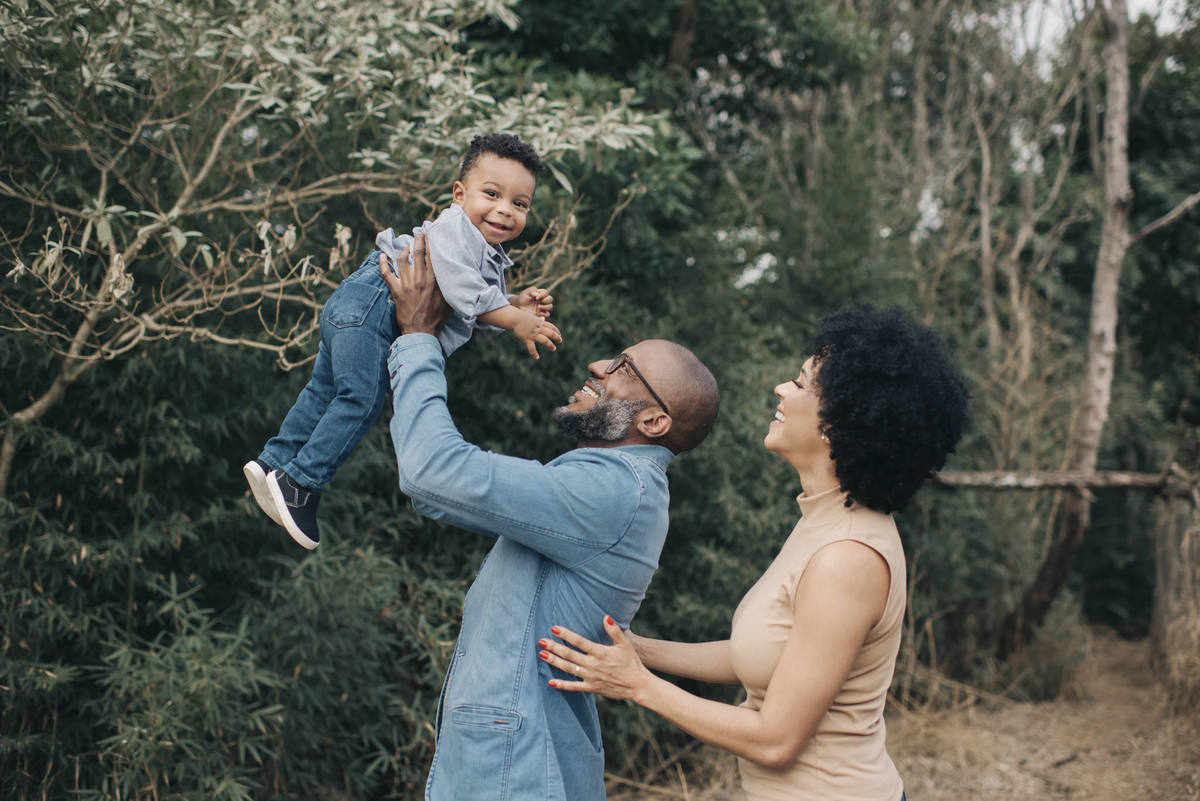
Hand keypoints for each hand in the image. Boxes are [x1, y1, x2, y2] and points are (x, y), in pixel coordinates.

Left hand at [378, 232, 450, 335]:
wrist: (421, 331)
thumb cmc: (437, 318)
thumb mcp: (450, 301)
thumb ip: (450, 287)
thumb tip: (456, 278)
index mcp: (435, 280)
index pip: (433, 255)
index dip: (432, 242)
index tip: (432, 235)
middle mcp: (421, 278)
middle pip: (418, 252)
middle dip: (418, 239)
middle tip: (419, 234)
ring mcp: (407, 284)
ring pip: (402, 259)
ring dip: (404, 250)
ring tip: (406, 247)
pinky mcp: (396, 290)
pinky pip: (386, 273)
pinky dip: (383, 263)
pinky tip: (382, 256)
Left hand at [511, 286, 553, 318]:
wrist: (518, 306)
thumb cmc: (523, 298)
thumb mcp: (526, 292)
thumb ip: (532, 290)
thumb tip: (536, 294)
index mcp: (541, 294)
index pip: (546, 292)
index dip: (543, 295)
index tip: (536, 297)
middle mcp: (543, 300)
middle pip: (550, 299)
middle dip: (545, 300)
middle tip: (538, 302)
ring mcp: (543, 307)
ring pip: (550, 306)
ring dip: (545, 307)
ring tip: (538, 307)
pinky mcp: (541, 314)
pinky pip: (547, 315)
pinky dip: (544, 314)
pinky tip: (538, 313)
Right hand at [512, 310, 561, 359]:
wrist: (514, 318)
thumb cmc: (522, 317)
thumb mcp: (532, 317)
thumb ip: (538, 319)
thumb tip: (543, 319)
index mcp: (540, 323)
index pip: (551, 327)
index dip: (556, 331)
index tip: (559, 334)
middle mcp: (538, 328)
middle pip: (551, 333)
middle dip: (557, 337)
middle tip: (560, 341)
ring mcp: (533, 334)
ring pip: (545, 340)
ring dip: (550, 345)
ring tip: (553, 349)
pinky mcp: (527, 339)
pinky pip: (532, 348)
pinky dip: (534, 353)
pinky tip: (537, 357)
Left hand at [539, 616, 653, 702]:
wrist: (638, 685)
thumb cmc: (632, 662)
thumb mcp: (625, 644)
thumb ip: (614, 630)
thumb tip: (605, 616)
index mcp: (600, 652)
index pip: (579, 642)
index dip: (566, 634)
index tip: (554, 628)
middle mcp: (593, 665)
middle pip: (569, 655)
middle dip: (554, 647)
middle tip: (541, 641)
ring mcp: (591, 677)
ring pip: (568, 669)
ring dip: (554, 662)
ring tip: (542, 655)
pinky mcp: (592, 688)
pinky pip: (574, 687)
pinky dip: (562, 685)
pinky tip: (550, 682)